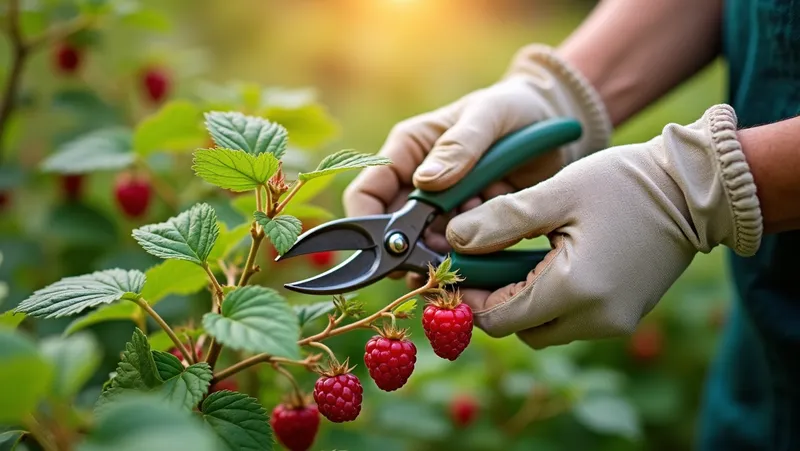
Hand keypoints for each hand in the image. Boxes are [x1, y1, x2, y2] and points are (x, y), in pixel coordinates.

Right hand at [342, 44, 610, 284]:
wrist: (555, 124)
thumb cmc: (515, 107)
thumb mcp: (489, 116)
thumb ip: (461, 144)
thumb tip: (425, 181)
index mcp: (407, 150)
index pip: (366, 193)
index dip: (369, 224)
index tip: (392, 248)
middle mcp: (416, 182)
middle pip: (393, 230)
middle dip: (412, 249)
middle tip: (441, 256)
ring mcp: (442, 208)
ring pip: (424, 247)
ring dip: (444, 253)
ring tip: (476, 241)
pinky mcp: (469, 225)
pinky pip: (457, 252)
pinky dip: (469, 256)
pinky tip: (490, 245)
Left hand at [445, 104, 762, 348]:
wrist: (694, 190)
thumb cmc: (625, 184)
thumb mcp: (557, 194)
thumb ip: (501, 221)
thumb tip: (453, 240)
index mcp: (575, 289)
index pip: (498, 318)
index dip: (468, 298)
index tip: (455, 269)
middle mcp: (597, 318)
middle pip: (520, 329)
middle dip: (495, 302)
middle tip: (481, 262)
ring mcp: (615, 322)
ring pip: (545, 329)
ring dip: (524, 302)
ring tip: (515, 257)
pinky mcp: (626, 316)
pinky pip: (573, 320)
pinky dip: (552, 301)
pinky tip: (550, 263)